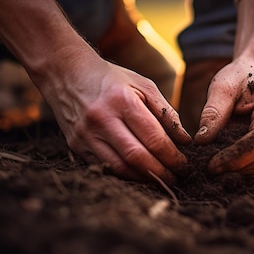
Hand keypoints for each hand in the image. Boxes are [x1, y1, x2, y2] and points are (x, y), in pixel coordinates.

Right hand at [0, 0, 190, 184]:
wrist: (67, 74)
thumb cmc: (112, 79)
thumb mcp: (144, 85)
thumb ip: (166, 112)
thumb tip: (185, 140)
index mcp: (122, 101)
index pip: (154, 138)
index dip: (173, 157)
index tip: (186, 165)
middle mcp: (101, 119)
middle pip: (137, 157)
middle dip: (162, 172)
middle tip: (179, 178)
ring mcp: (85, 135)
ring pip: (120, 167)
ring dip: (145, 178)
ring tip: (163, 179)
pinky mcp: (75, 146)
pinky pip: (105, 167)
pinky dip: (125, 175)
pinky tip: (141, 175)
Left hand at [193, 58, 253, 174]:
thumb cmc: (240, 75)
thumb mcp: (222, 87)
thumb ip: (213, 113)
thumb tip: (201, 142)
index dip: (236, 159)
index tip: (211, 165)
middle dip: (236, 168)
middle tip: (208, 168)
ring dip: (239, 169)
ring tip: (214, 164)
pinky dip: (242, 164)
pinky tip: (224, 160)